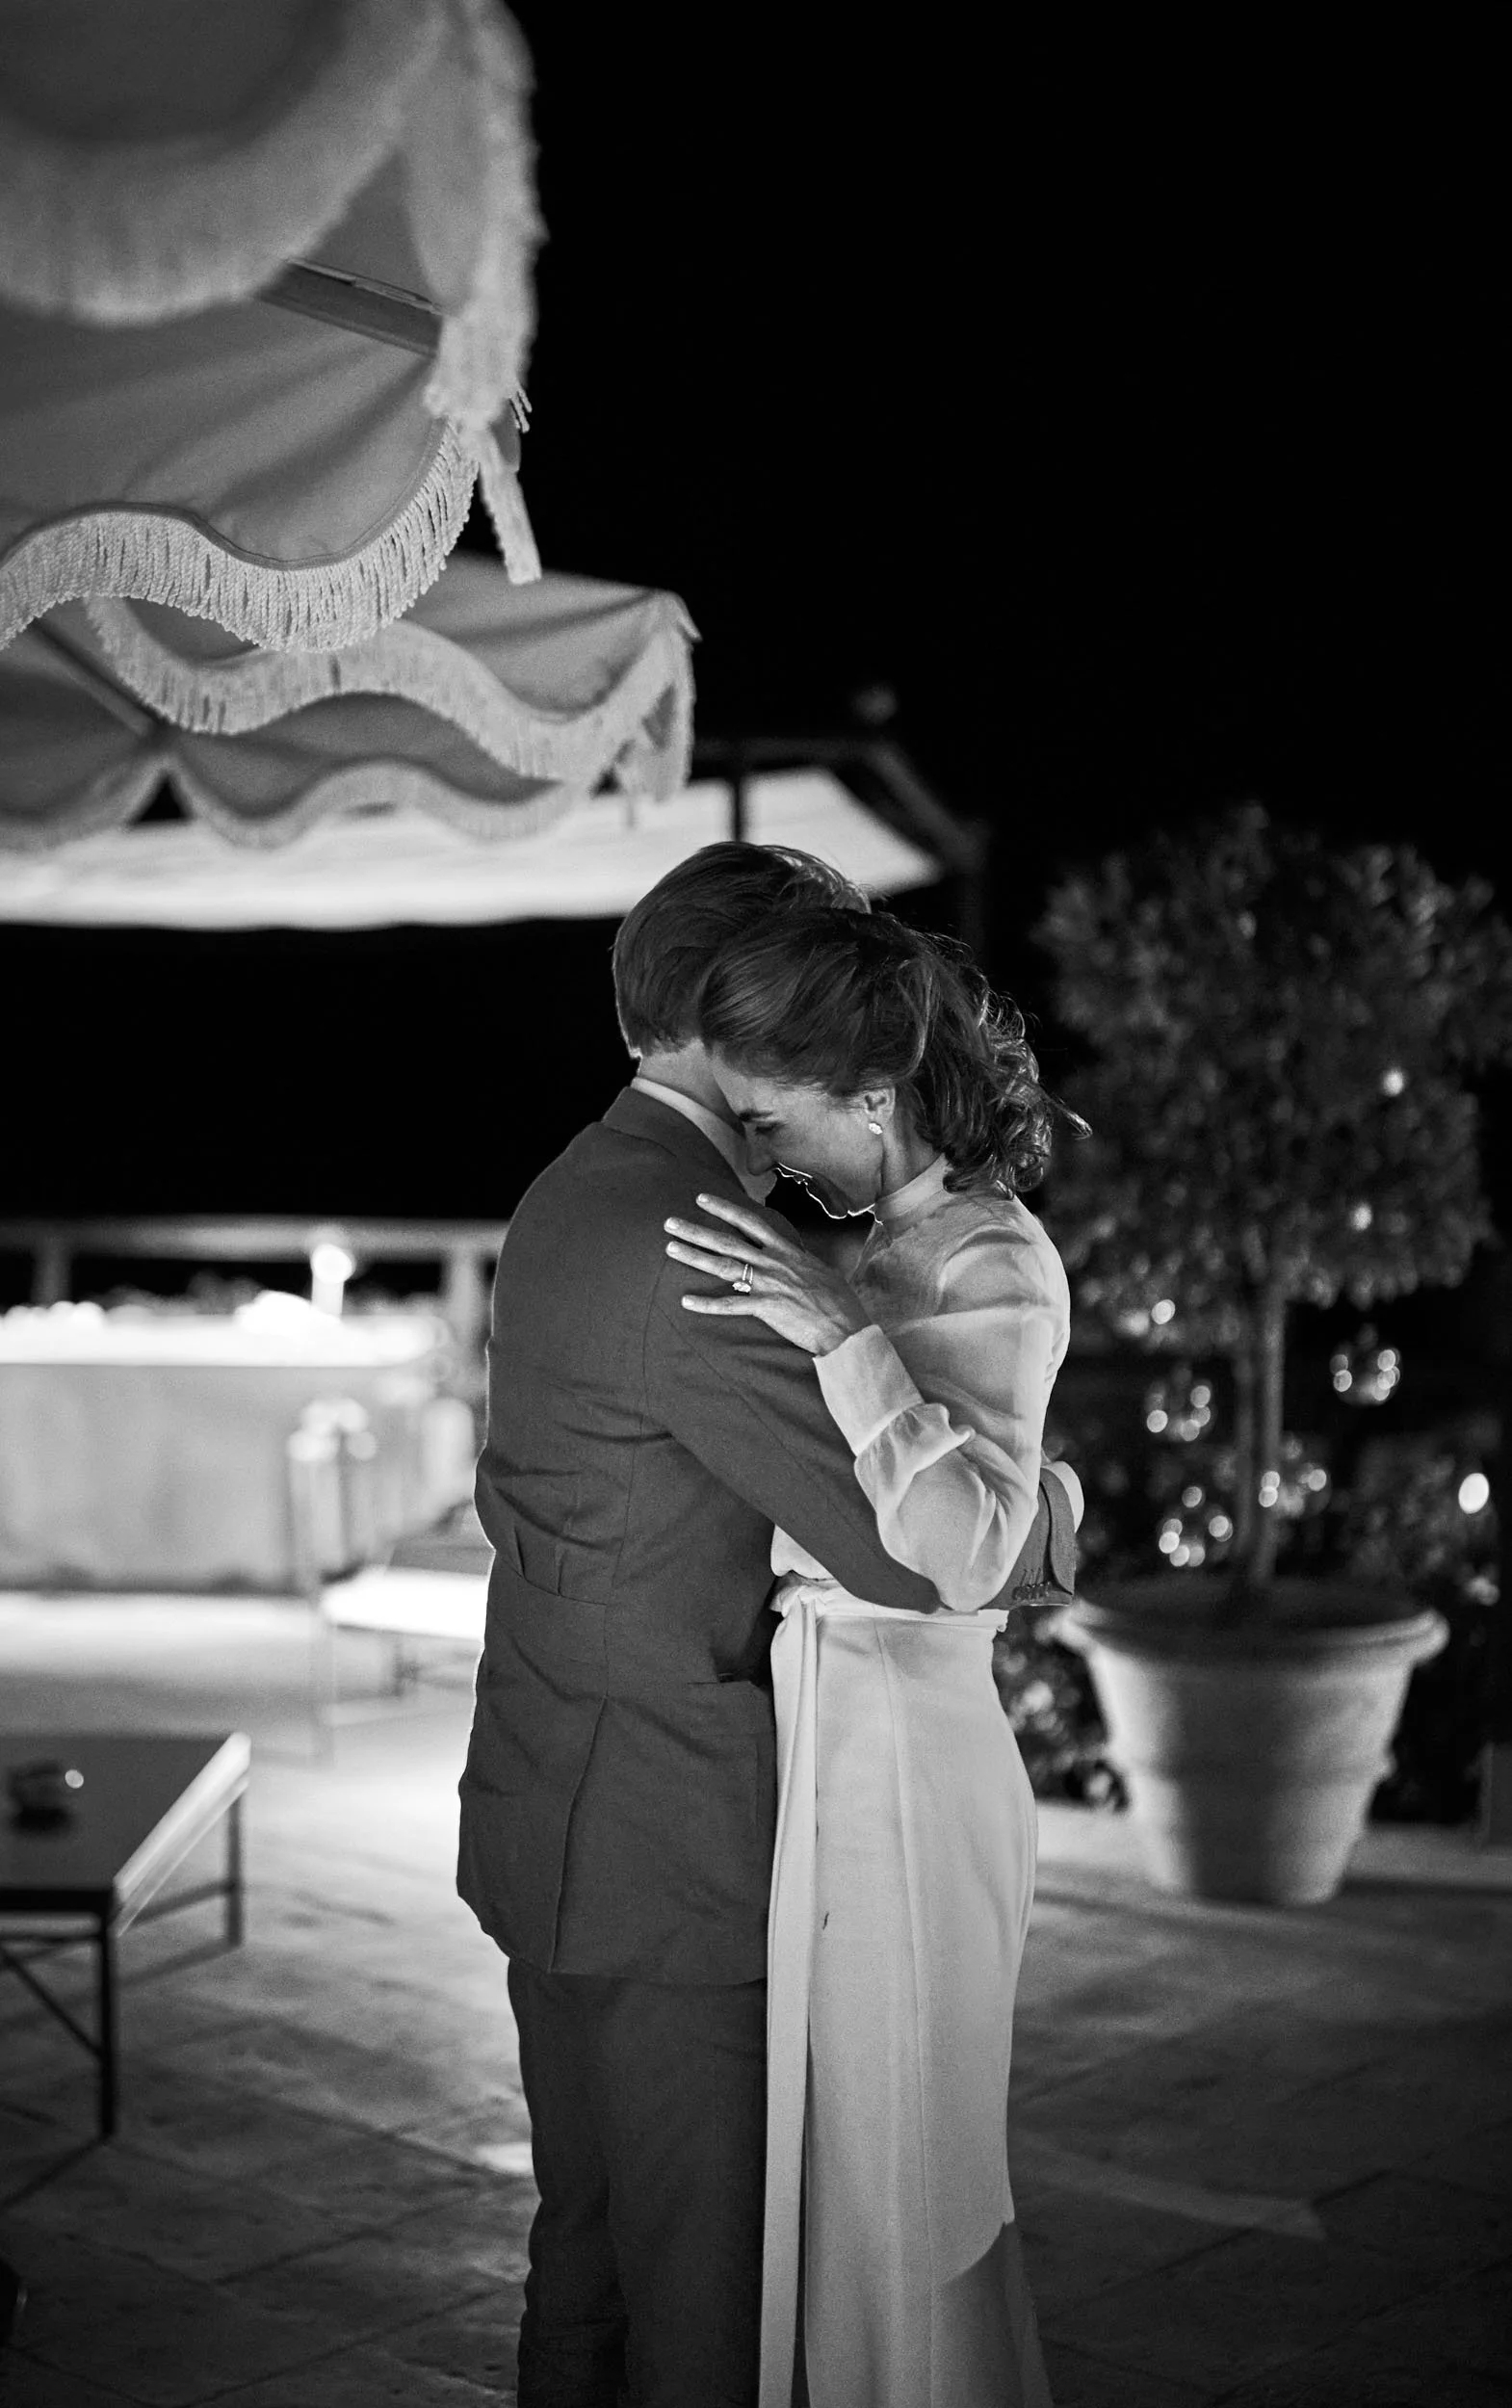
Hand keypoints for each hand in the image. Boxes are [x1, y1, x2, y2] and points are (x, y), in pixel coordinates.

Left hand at [664, 1193, 871, 1356]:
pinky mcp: (766, 1308)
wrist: (845, 1327)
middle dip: (696, 1230)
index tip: (702, 1199)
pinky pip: (730, 1305)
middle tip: (670, 1222)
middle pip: (727, 1241)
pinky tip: (686, 1301)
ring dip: (694, 1257)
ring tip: (670, 1248)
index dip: (724, 1208)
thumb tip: (798, 1257)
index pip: (750, 1222)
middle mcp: (774, 1263)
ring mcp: (768, 1284)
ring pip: (723, 1266)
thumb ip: (802, 1261)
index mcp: (787, 1251)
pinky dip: (707, 1304)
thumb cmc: (839, 1301)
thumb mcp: (821, 1271)